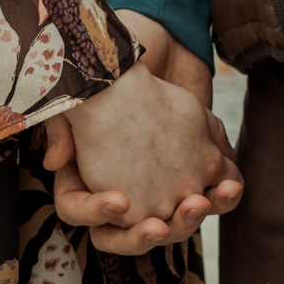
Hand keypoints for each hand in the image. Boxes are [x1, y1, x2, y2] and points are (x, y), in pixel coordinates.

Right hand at [44, 17, 241, 255]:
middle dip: (155, 232)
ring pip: (178, 225)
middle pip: (137, 234)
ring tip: (200, 203)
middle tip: (173, 217)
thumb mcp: (74, 98)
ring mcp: (165, 188)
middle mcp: (126, 194)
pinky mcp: (201, 171)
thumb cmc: (104, 77)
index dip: (96, 213)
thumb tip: (54, 163)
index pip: (82, 213)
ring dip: (192, 220)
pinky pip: (215, 197)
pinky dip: (225, 196)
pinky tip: (229, 187)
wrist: (149, 49)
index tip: (118, 202)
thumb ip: (61, 128)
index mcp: (86, 180)